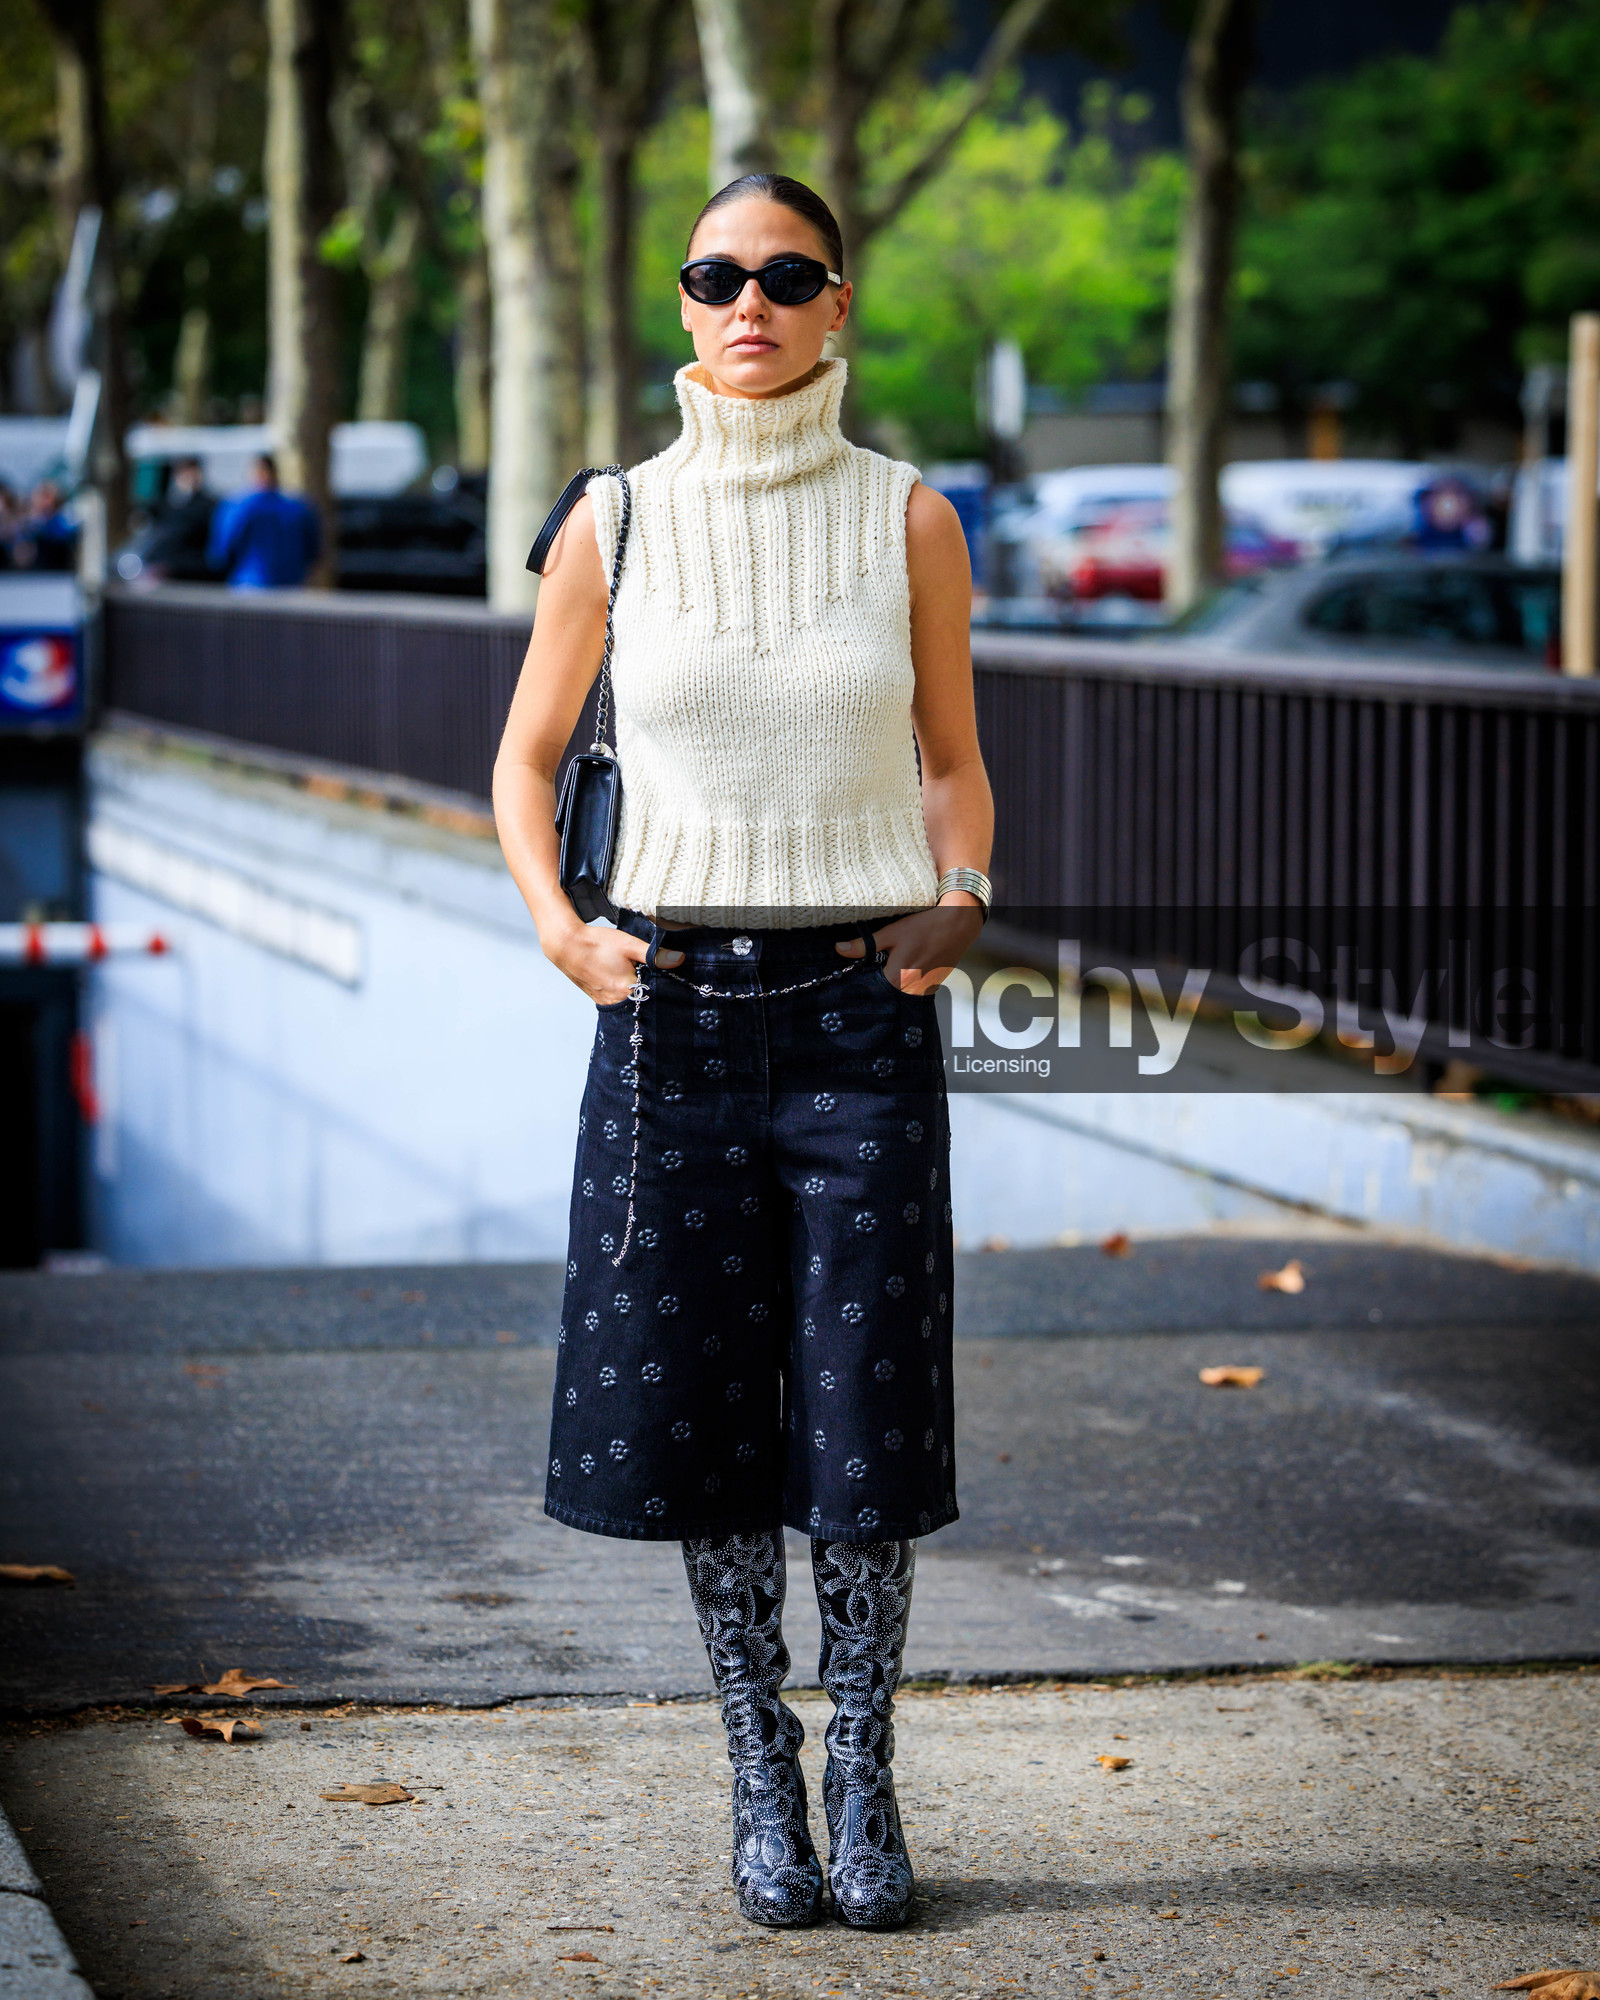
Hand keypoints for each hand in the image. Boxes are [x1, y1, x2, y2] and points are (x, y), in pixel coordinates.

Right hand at [541, 919, 682, 1004]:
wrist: (567, 945)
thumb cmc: (598, 943)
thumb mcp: (629, 944)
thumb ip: (654, 954)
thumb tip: (679, 960)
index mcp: (626, 989)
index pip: (654, 994)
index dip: (663, 987)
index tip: (667, 978)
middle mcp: (616, 1001)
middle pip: (642, 1000)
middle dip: (649, 990)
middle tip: (648, 975)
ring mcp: (605, 1002)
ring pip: (630, 1002)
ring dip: (636, 992)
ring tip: (634, 976)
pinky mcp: (599, 1000)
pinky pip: (618, 1001)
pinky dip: (624, 994)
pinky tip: (622, 979)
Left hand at [834, 899, 983, 994]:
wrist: (959, 924)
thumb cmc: (924, 926)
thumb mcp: (891, 933)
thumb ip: (865, 945)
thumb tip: (839, 949)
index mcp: (896, 978)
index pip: (871, 986)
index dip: (865, 978)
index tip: (862, 971)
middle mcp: (911, 989)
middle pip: (887, 990)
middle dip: (882, 979)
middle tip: (882, 962)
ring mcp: (925, 989)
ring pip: (902, 990)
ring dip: (897, 980)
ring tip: (900, 962)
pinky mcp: (934, 986)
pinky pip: (916, 988)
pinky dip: (911, 980)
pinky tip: (913, 964)